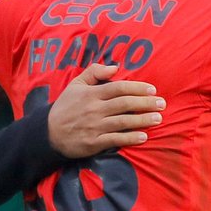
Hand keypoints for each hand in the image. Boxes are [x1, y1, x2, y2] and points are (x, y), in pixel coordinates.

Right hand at [48, 63, 165, 155]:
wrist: (48, 133)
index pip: (119, 87)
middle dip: (145, 103)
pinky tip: (144, 137)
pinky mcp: (93, 143)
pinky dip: (130, 138)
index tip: (153, 90)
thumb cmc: (66, 107)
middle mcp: (94, 109)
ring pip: (123, 122)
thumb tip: (116, 67)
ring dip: (142, 120)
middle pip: (125, 104)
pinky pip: (115, 140)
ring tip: (158, 118)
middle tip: (162, 104)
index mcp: (91, 93)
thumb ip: (94, 72)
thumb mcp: (76, 84)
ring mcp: (94, 127)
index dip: (137, 88)